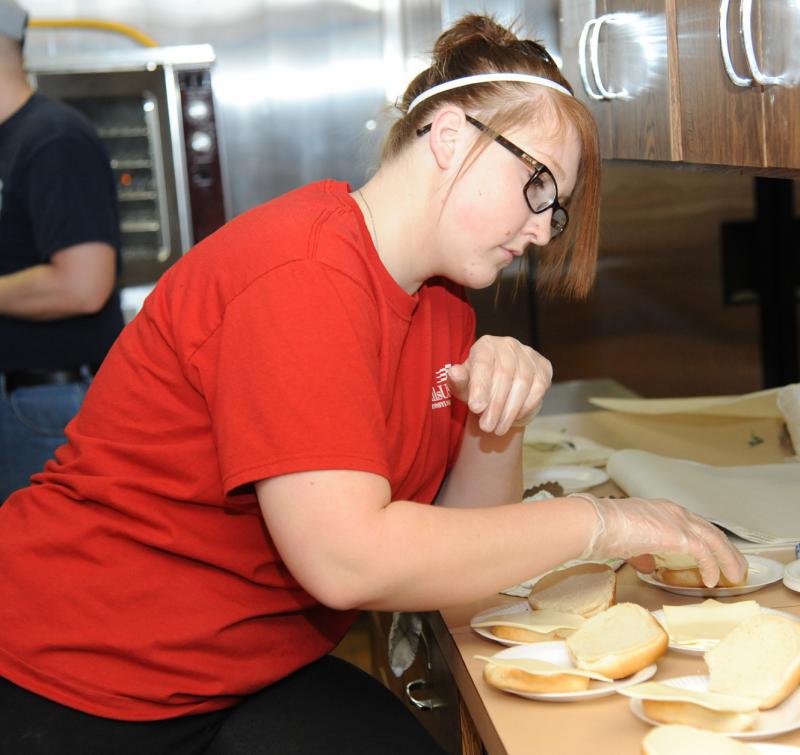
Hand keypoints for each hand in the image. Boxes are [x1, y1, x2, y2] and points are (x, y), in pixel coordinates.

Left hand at [446, 336, 551, 434]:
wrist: (500, 389)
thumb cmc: (478, 385)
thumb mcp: (463, 385)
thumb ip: (458, 381)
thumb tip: (454, 373)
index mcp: (485, 345)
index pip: (483, 364)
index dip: (480, 387)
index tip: (476, 408)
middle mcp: (508, 344)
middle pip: (504, 375)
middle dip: (495, 405)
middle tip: (486, 427)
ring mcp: (528, 353)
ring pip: (523, 383)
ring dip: (510, 410)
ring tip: (498, 428)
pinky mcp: (543, 366)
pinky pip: (538, 387)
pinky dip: (526, 405)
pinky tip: (515, 417)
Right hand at [574, 493, 747, 587]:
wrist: (598, 524)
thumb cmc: (605, 530)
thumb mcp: (628, 542)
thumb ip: (642, 553)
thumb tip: (648, 566)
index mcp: (663, 510)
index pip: (694, 524)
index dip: (707, 540)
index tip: (714, 555)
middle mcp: (675, 512)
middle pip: (711, 530)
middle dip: (726, 550)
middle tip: (735, 566)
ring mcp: (679, 521)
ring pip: (715, 540)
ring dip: (728, 558)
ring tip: (735, 575)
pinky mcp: (680, 535)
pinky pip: (705, 553)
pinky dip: (711, 567)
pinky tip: (712, 579)